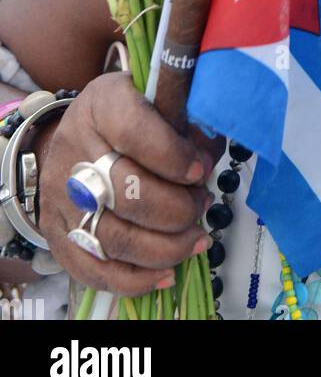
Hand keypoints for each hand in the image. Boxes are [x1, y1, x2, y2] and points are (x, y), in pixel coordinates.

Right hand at [36, 73, 222, 297]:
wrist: (78, 131)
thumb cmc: (131, 113)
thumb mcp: (159, 97)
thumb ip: (188, 121)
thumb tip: (207, 161)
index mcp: (101, 105)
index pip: (134, 133)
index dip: (173, 156)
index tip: (201, 169)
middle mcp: (73, 150)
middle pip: (126, 194)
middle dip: (177, 208)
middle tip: (202, 204)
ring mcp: (60, 196)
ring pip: (114, 238)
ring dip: (166, 247)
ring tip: (196, 238)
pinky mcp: (57, 233)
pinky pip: (94, 270)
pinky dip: (137, 279)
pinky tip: (168, 272)